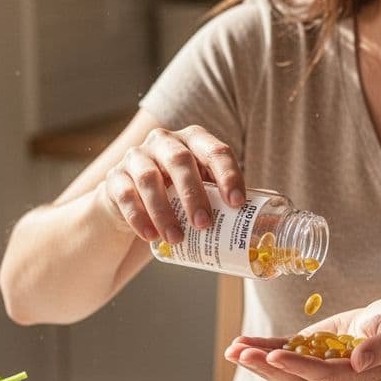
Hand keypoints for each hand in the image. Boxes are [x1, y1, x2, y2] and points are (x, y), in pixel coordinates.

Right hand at [102, 125, 244, 243]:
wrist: (131, 204)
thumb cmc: (177, 196)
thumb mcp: (202, 191)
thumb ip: (224, 199)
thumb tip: (265, 226)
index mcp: (193, 141)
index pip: (215, 151)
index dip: (228, 175)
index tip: (237, 204)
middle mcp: (164, 142)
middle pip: (180, 160)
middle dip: (194, 193)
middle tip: (204, 224)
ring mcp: (136, 157)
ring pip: (148, 178)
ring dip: (164, 211)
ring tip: (177, 238)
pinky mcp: (114, 179)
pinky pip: (125, 195)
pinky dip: (139, 217)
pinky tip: (150, 236)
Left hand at [224, 298, 380, 380]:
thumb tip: (358, 361)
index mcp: (362, 377)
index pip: (325, 375)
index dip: (298, 367)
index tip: (275, 356)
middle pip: (298, 380)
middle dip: (267, 368)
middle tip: (240, 353)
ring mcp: (323, 371)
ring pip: (286, 373)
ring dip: (258, 363)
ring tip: (232, 350)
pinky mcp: (312, 356)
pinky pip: (285, 356)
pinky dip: (263, 351)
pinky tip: (242, 345)